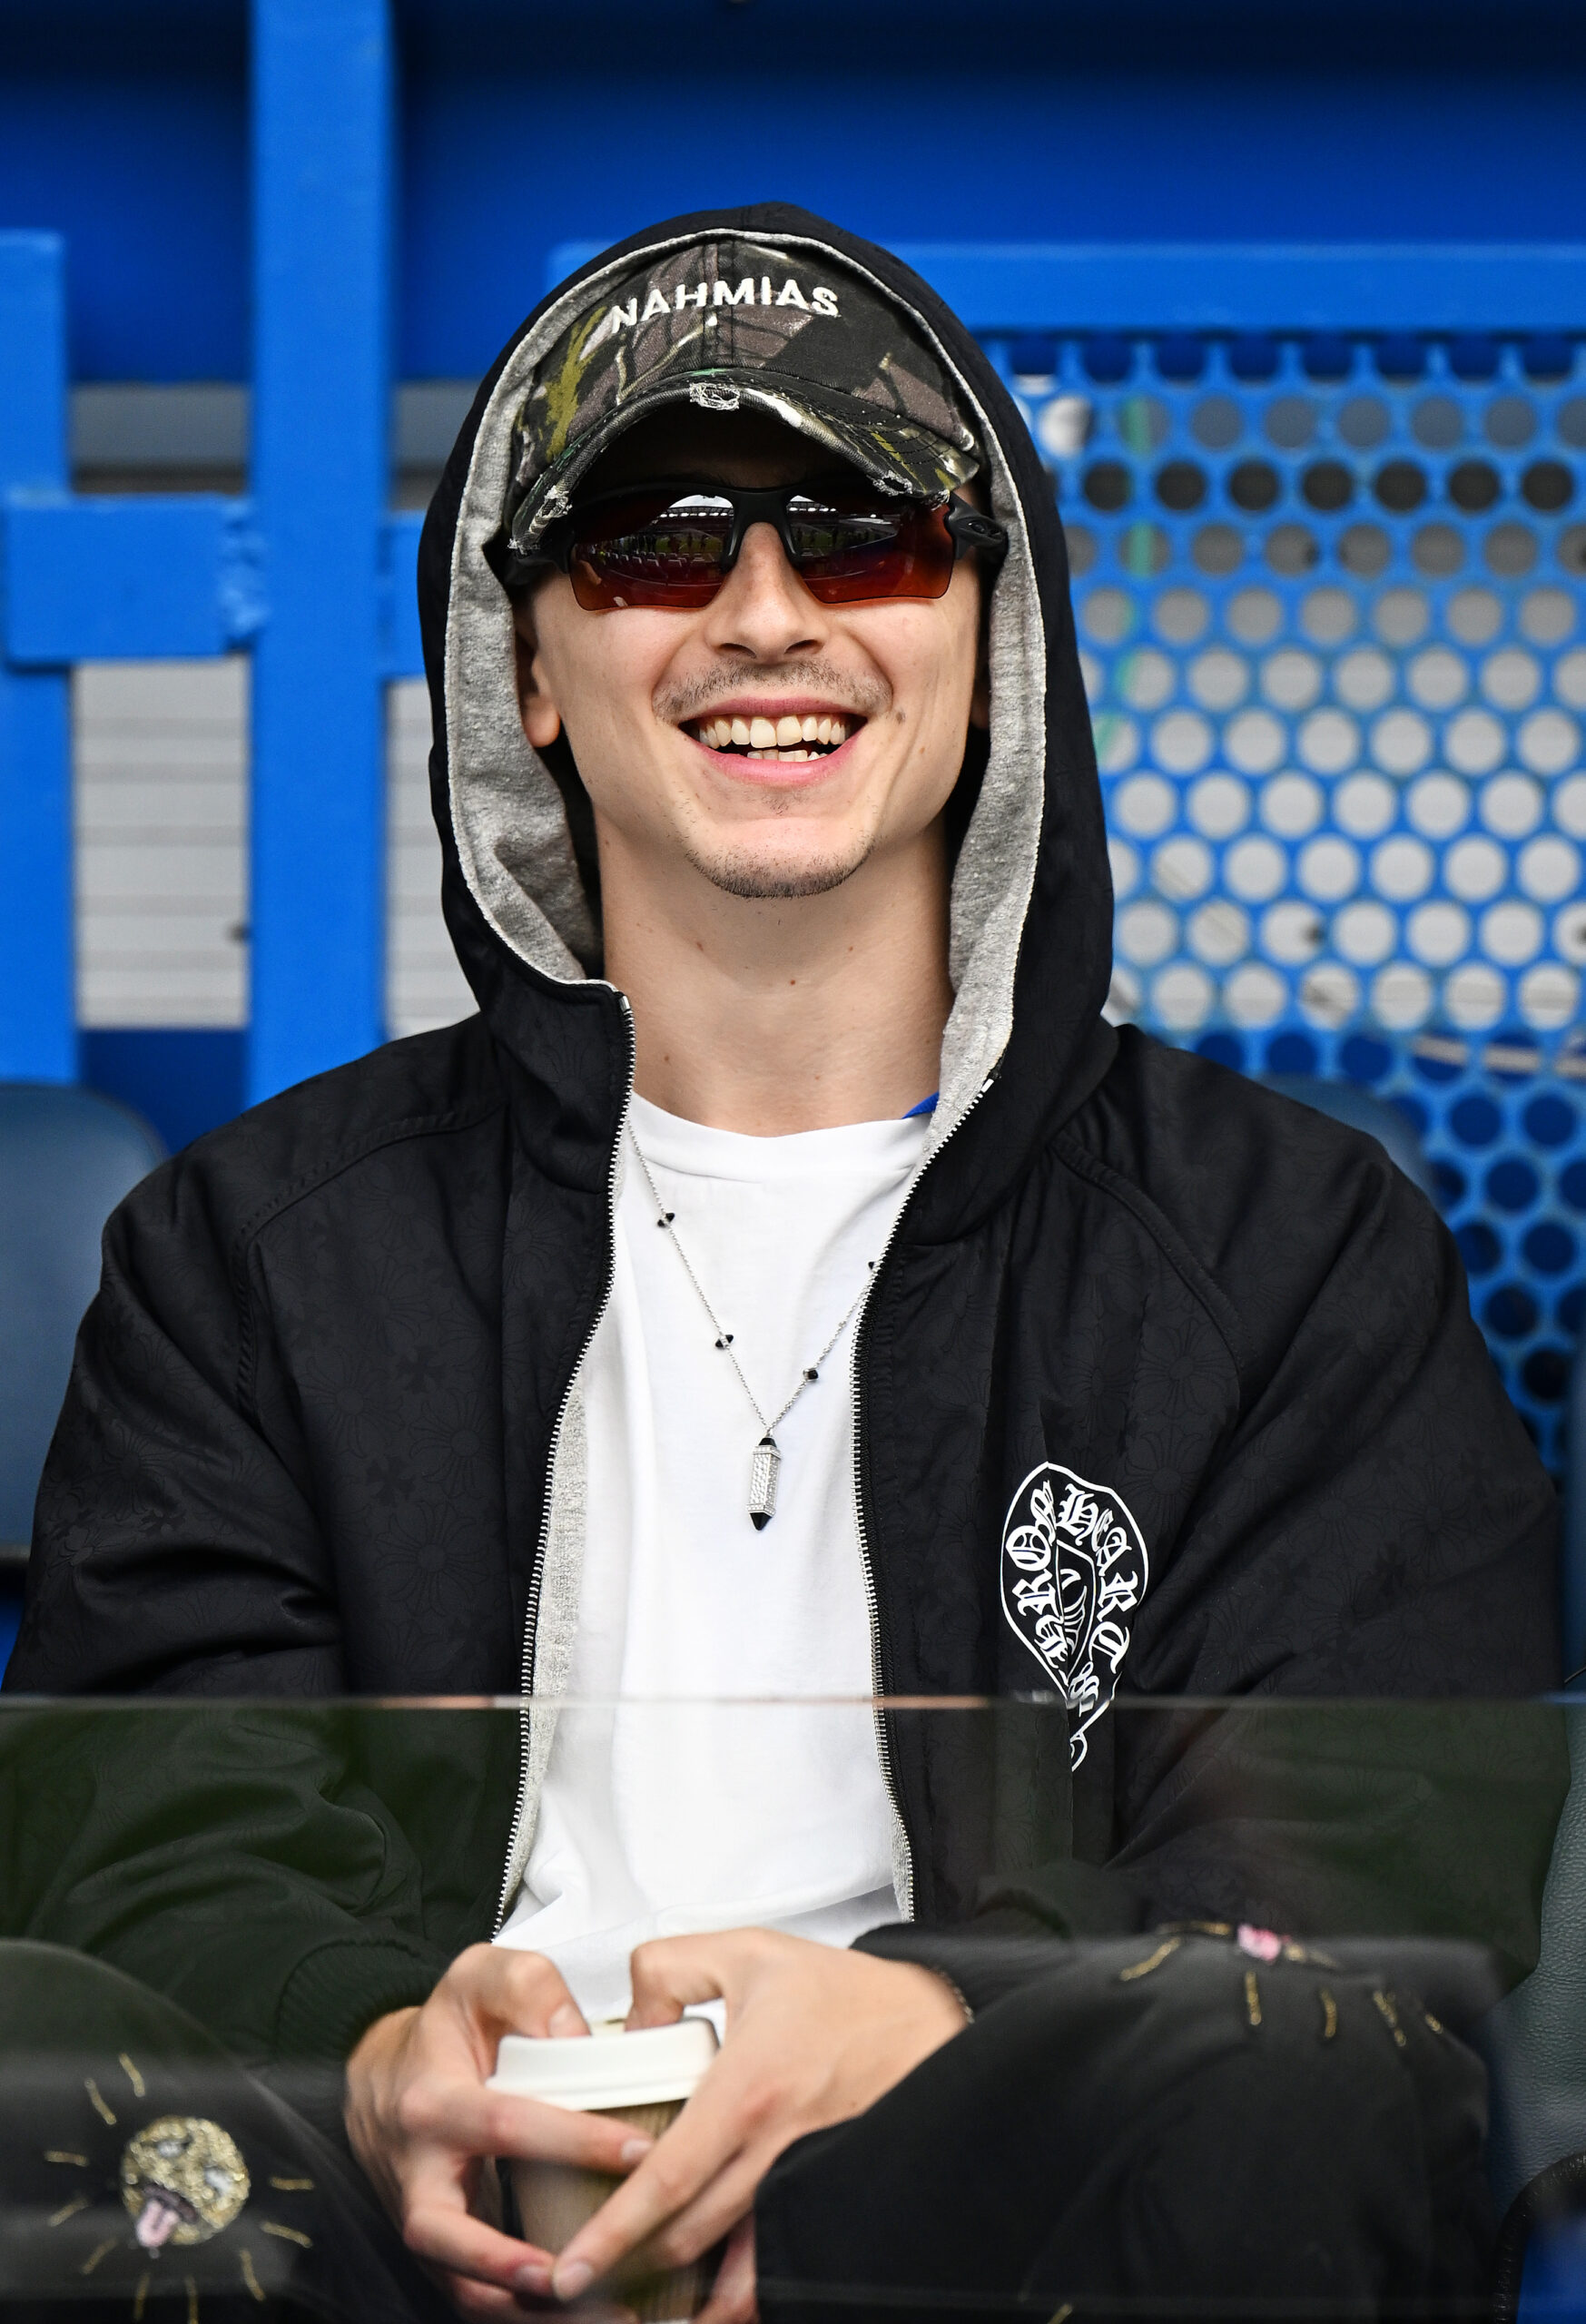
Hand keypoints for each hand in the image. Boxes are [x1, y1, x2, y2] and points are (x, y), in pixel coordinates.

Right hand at [344, 1943, 650, 2318]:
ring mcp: (420, 2216)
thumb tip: (577, 2036)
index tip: (639, 2153)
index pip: (506, 2124)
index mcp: (433, 2102)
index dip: (574, 2139)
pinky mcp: (436, 2246)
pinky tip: (579, 2313)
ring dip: (521, 2309)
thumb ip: (530, 1988)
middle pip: (446, 2234)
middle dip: (510, 2264)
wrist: (382, 2071)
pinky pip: (469, 2292)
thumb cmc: (445, 2026)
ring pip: (457, 2283)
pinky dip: (518, 2313)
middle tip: (581, 2271)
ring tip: (598, 2313)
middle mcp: (416, 2170)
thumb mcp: (481, 1977)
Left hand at [548, 1931, 967, 2320]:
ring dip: (693, 2299)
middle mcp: (777, 2148)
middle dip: (633, 2269)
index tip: (574, 2266)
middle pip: (691, 2237)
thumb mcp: (745, 1952)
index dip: (614, 2231)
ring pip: (738, 2268)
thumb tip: (630, 2021)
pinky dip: (750, 2293)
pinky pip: (785, 2260)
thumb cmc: (845, 1992)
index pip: (666, 2180)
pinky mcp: (830, 2193)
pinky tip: (721, 2305)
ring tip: (649, 2310)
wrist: (932, 2018)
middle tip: (586, 2284)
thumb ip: (667, 1969)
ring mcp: (808, 2180)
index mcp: (749, 2090)